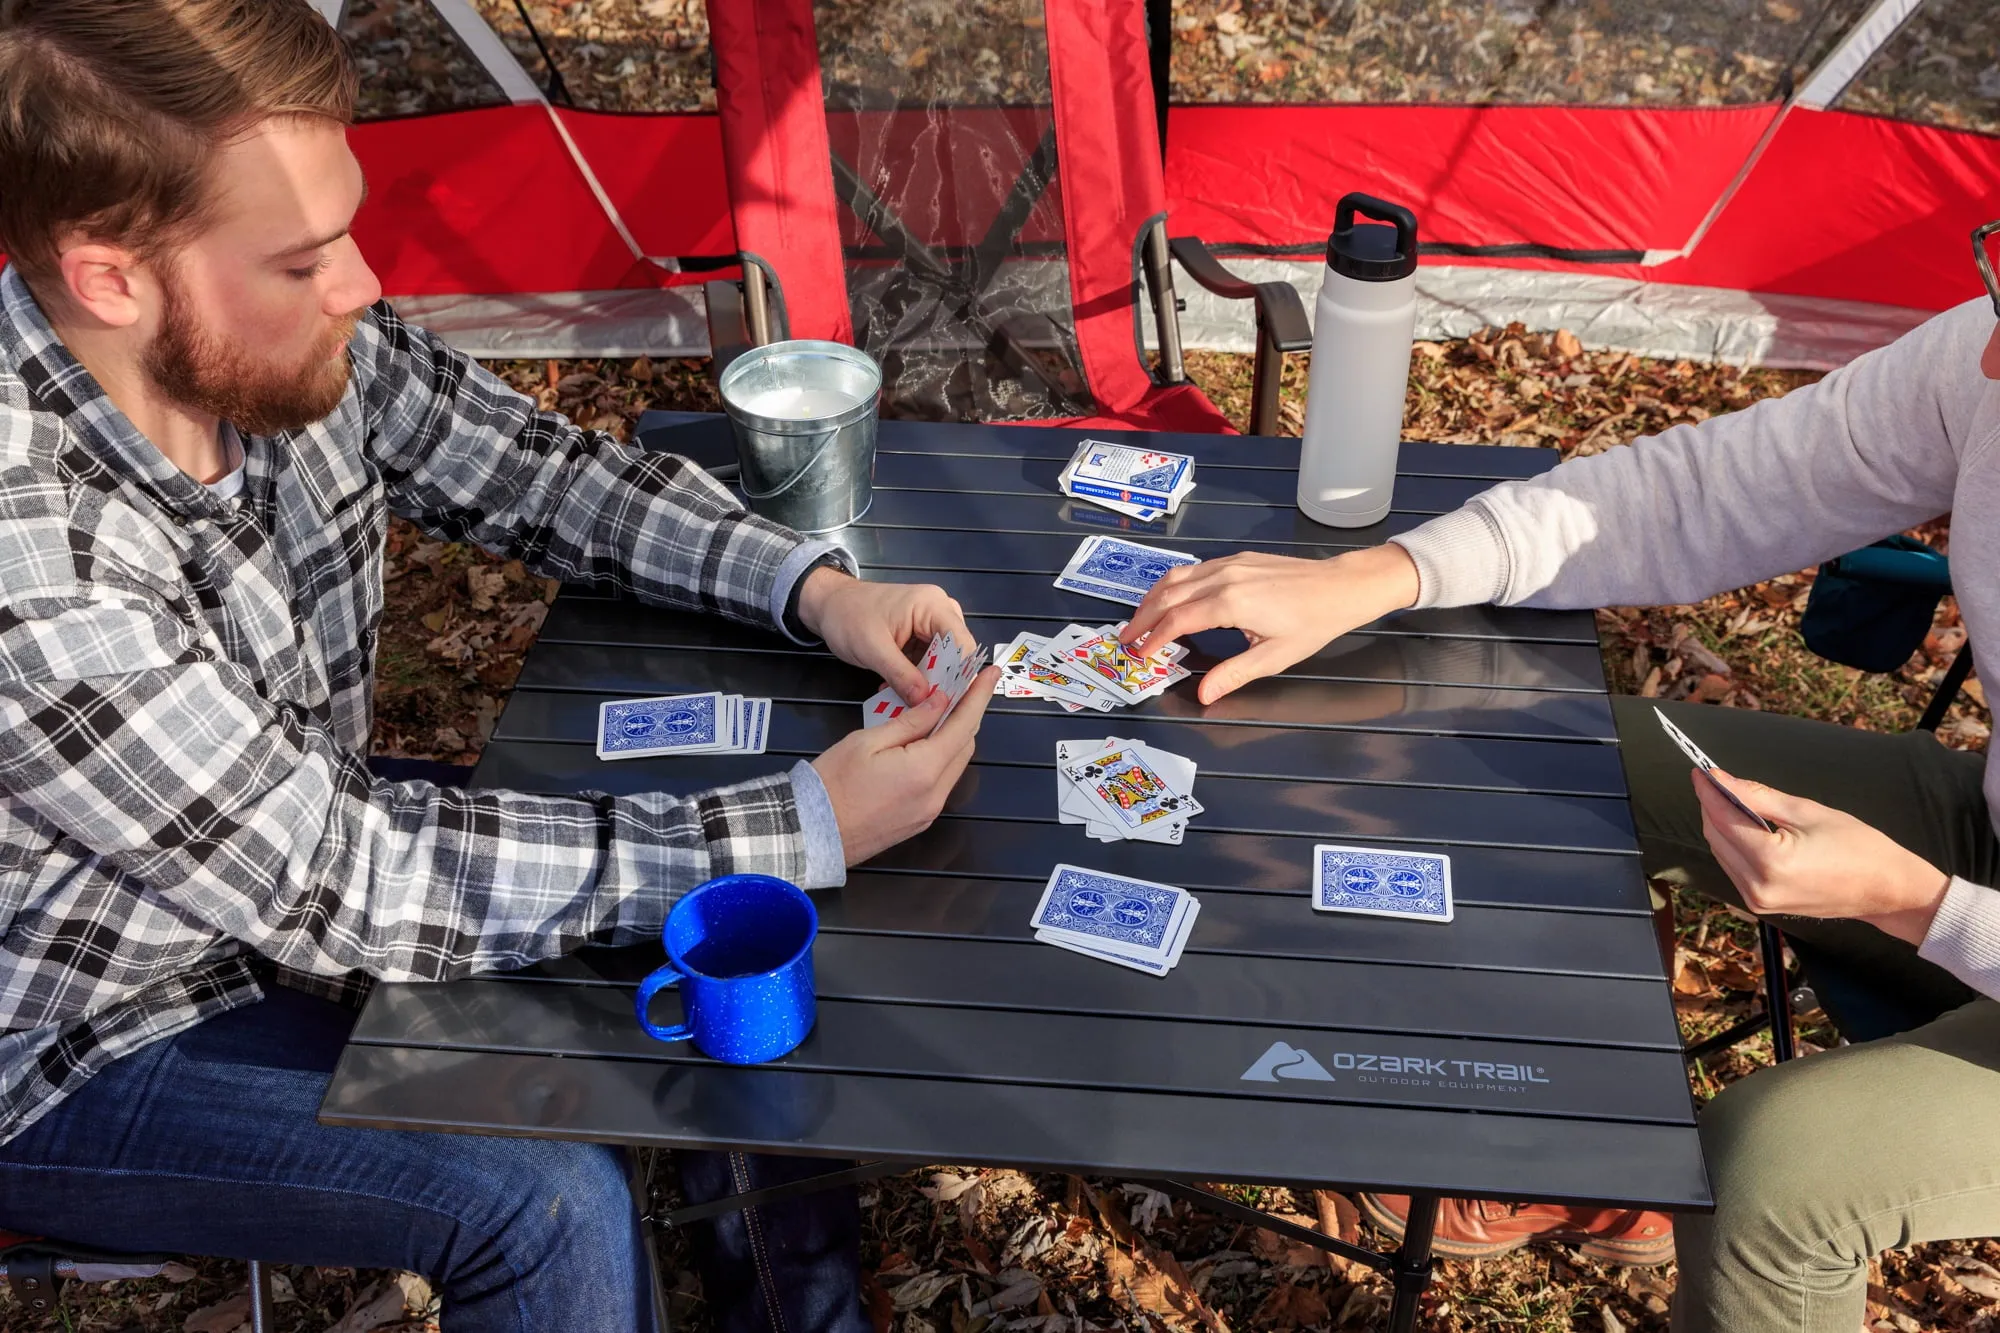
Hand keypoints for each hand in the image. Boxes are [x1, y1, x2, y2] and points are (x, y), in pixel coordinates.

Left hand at [797, 568, 973, 706]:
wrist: (828, 605)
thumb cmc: (847, 616)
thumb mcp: (873, 649)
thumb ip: (901, 675)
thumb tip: (925, 701)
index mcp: (932, 605)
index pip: (962, 644)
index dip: (959, 674)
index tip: (948, 702)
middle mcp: (939, 611)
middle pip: (956, 654)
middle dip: (943, 681)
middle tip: (929, 707)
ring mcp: (930, 623)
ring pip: (943, 660)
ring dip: (929, 682)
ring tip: (912, 701)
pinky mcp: (921, 635)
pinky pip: (929, 660)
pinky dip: (918, 677)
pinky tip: (904, 691)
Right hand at [811, 665, 999, 864]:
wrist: (811, 833)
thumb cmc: (833, 783)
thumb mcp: (868, 740)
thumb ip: (910, 721)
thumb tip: (939, 702)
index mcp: (924, 770)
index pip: (964, 724)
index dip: (980, 696)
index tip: (991, 674)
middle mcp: (935, 794)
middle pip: (964, 746)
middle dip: (966, 715)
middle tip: (960, 689)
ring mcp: (929, 812)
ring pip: (954, 766)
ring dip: (953, 738)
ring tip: (939, 714)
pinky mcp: (919, 821)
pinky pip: (941, 784)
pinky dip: (940, 760)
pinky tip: (924, 745)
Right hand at [1119, 544, 1420, 703]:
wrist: (1341, 587)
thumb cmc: (1312, 623)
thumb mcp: (1274, 657)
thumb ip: (1233, 674)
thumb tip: (1203, 695)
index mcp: (1229, 603)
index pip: (1176, 621)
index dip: (1153, 638)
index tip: (1139, 654)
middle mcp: (1223, 578)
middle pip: (1167, 595)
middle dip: (1142, 617)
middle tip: (1126, 638)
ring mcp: (1229, 565)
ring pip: (1177, 577)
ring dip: (1153, 598)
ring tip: (1140, 619)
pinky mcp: (1237, 559)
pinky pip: (1194, 569)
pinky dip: (1173, 585)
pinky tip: (1171, 599)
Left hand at [1696, 768, 1950, 944]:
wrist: (1888, 890)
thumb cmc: (1859, 847)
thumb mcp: (1807, 812)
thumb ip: (1758, 797)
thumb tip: (1721, 780)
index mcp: (1771, 862)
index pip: (1723, 819)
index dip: (1709, 792)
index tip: (1700, 770)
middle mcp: (1757, 887)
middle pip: (1716, 837)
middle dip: (1713, 806)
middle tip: (1717, 780)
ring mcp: (1757, 901)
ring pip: (1721, 853)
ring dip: (1721, 825)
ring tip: (1732, 800)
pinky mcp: (1761, 905)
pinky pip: (1734, 868)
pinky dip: (1734, 845)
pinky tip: (1745, 827)